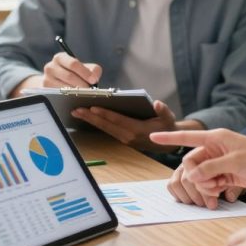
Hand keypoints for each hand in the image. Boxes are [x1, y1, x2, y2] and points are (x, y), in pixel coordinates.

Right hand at [11, 54, 102, 96]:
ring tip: (86, 95)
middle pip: (69, 76)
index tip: (94, 80)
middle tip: (91, 91)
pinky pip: (58, 95)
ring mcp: (46, 79)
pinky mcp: (45, 91)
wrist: (57, 81)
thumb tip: (95, 77)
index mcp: (60, 58)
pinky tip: (77, 99)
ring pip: (63, 87)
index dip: (85, 72)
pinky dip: (69, 98)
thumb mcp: (84, 68)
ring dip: (76, 92)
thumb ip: (93, 70)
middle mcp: (50, 67)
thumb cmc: (75, 73)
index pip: (73, 64)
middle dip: (82, 84)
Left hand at [71, 100, 198, 152]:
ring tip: (77, 112)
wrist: (168, 142)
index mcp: (137, 130)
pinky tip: (88, 117)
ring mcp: (124, 139)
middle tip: (76, 109)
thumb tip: (157, 103)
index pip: (118, 120)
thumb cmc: (167, 126)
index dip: (105, 113)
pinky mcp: (122, 139)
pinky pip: (107, 130)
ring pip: (104, 129)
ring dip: (90, 121)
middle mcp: (128, 136)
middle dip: (90, 117)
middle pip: (106, 125)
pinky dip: (97, 123)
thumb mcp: (168, 118)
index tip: (92, 107)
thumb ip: (163, 111)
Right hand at [150, 129, 245, 198]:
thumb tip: (192, 174)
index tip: (152, 135)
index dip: (169, 137)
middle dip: (196, 177)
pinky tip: (221, 193)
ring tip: (218, 190)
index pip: (188, 137)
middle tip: (210, 186)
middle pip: (191, 164)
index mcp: (216, 138)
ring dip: (204, 186)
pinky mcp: (225, 176)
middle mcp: (215, 149)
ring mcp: (219, 163)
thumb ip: (211, 168)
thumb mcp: (235, 161)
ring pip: (198, 176)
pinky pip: (208, 184)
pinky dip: (210, 190)